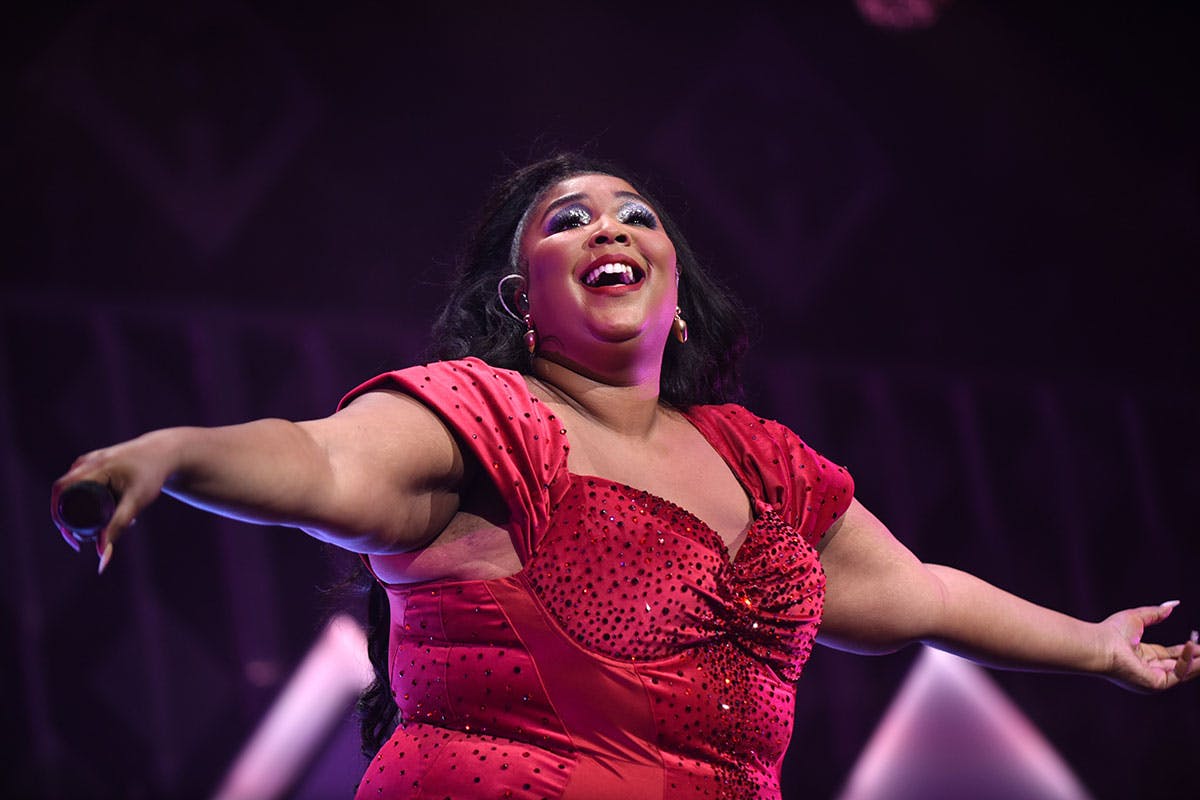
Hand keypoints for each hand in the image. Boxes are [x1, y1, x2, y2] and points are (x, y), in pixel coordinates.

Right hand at [50, 430, 179, 572]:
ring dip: (82, 512)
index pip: (61, 493)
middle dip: (73, 520)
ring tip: (106, 525)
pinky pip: (81, 487)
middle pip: (64, 496)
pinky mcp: (94, 465)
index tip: (74, 539)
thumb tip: (102, 559)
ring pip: (73, 493)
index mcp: (94, 467)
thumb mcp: (135, 503)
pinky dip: (89, 503)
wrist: (165, 453)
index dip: (60, 518)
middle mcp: (86, 462)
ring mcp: (88, 461)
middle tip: (89, 538)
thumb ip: (118, 528)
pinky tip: (107, 514)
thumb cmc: (151, 476)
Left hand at [1100, 601, 1198, 691]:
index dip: (1185, 650)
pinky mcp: (1155, 683)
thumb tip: (1174, 604)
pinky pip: (1178, 674)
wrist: (1100, 644)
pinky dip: (1188, 662)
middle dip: (1196, 659)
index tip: (1196, 642)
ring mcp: (1152, 678)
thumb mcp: (1138, 618)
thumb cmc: (1112, 631)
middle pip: (1179, 666)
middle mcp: (1148, 669)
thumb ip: (1156, 613)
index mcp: (1143, 656)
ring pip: (1183, 672)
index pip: (1170, 655)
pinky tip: (1191, 647)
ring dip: (1197, 663)